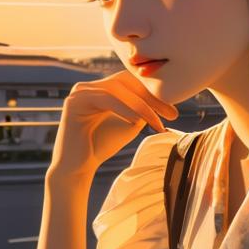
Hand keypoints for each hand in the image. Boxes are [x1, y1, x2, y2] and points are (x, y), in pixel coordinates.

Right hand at [48, 70, 177, 177]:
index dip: (152, 93)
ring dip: (141, 105)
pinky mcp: (75, 102)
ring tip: (157, 121)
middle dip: (150, 96)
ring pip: (117, 89)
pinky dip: (124, 109)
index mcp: (100, 89)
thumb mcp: (129, 123)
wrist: (77, 168)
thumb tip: (162, 97)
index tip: (173, 112)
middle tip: (171, 114)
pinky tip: (138, 121)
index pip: (130, 82)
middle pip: (124, 81)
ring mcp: (80, 92)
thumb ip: (141, 108)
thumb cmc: (101, 146)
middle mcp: (88, 87)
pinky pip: (105, 99)